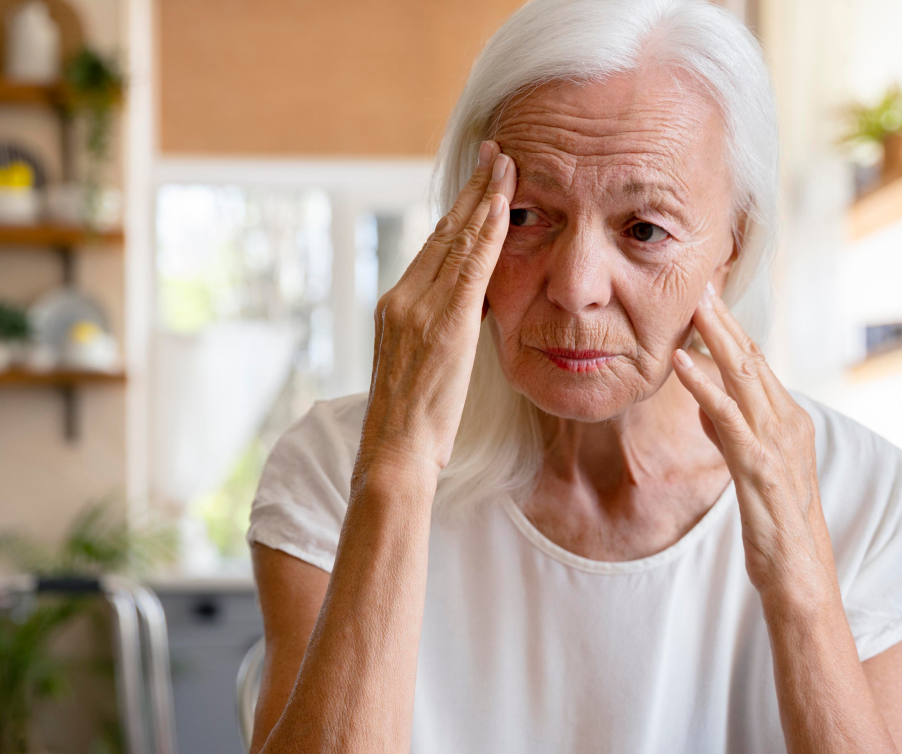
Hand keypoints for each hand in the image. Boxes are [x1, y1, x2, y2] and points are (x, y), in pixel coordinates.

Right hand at [359, 141, 516, 473]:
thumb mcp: (423, 366)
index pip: (433, 247)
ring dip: (485, 198)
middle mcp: (402, 298)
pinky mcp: (441, 324)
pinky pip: (470, 268)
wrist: (394, 451)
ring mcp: (418, 308)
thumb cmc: (411, 425)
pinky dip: (487, 233)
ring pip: (456, 241)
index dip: (459, 211)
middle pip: (443, 232)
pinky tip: (504, 207)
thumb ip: (439, 331)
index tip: (480, 183)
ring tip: (507, 164)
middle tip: (496, 152)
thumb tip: (467, 312)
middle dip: (473, 190)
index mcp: (396, 306)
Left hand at [670, 283, 836, 603]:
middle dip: (725, 321)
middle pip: (752, 360)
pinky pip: (727, 417)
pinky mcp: (759, 466)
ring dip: (716, 338)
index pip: (757, 365)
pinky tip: (681, 363)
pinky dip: (703, 385)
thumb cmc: (776, 526)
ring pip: (744, 378)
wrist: (801, 575)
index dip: (732, 331)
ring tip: (692, 306)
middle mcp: (788, 424)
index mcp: (788, 422)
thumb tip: (706, 404)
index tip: (708, 299)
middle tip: (701, 283)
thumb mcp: (750, 469)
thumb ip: (731, 433)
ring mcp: (777, 443)